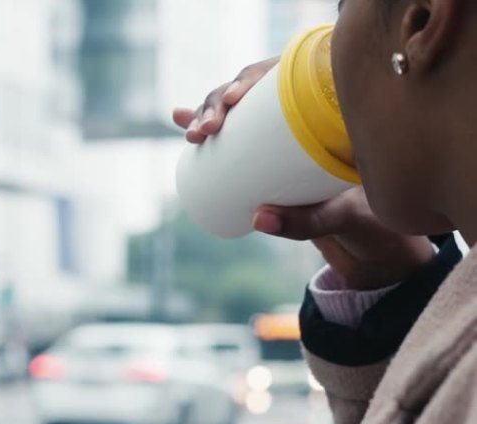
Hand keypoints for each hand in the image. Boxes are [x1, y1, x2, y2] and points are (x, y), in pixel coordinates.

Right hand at [173, 64, 433, 288]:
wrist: (361, 225)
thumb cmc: (356, 213)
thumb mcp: (334, 217)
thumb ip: (301, 222)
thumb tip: (257, 219)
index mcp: (325, 111)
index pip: (282, 80)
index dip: (251, 81)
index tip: (234, 100)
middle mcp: (297, 114)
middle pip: (249, 92)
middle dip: (218, 102)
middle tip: (205, 130)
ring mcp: (275, 132)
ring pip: (234, 111)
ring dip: (206, 113)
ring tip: (192, 132)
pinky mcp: (262, 151)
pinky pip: (231, 133)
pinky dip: (204, 124)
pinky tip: (181, 117)